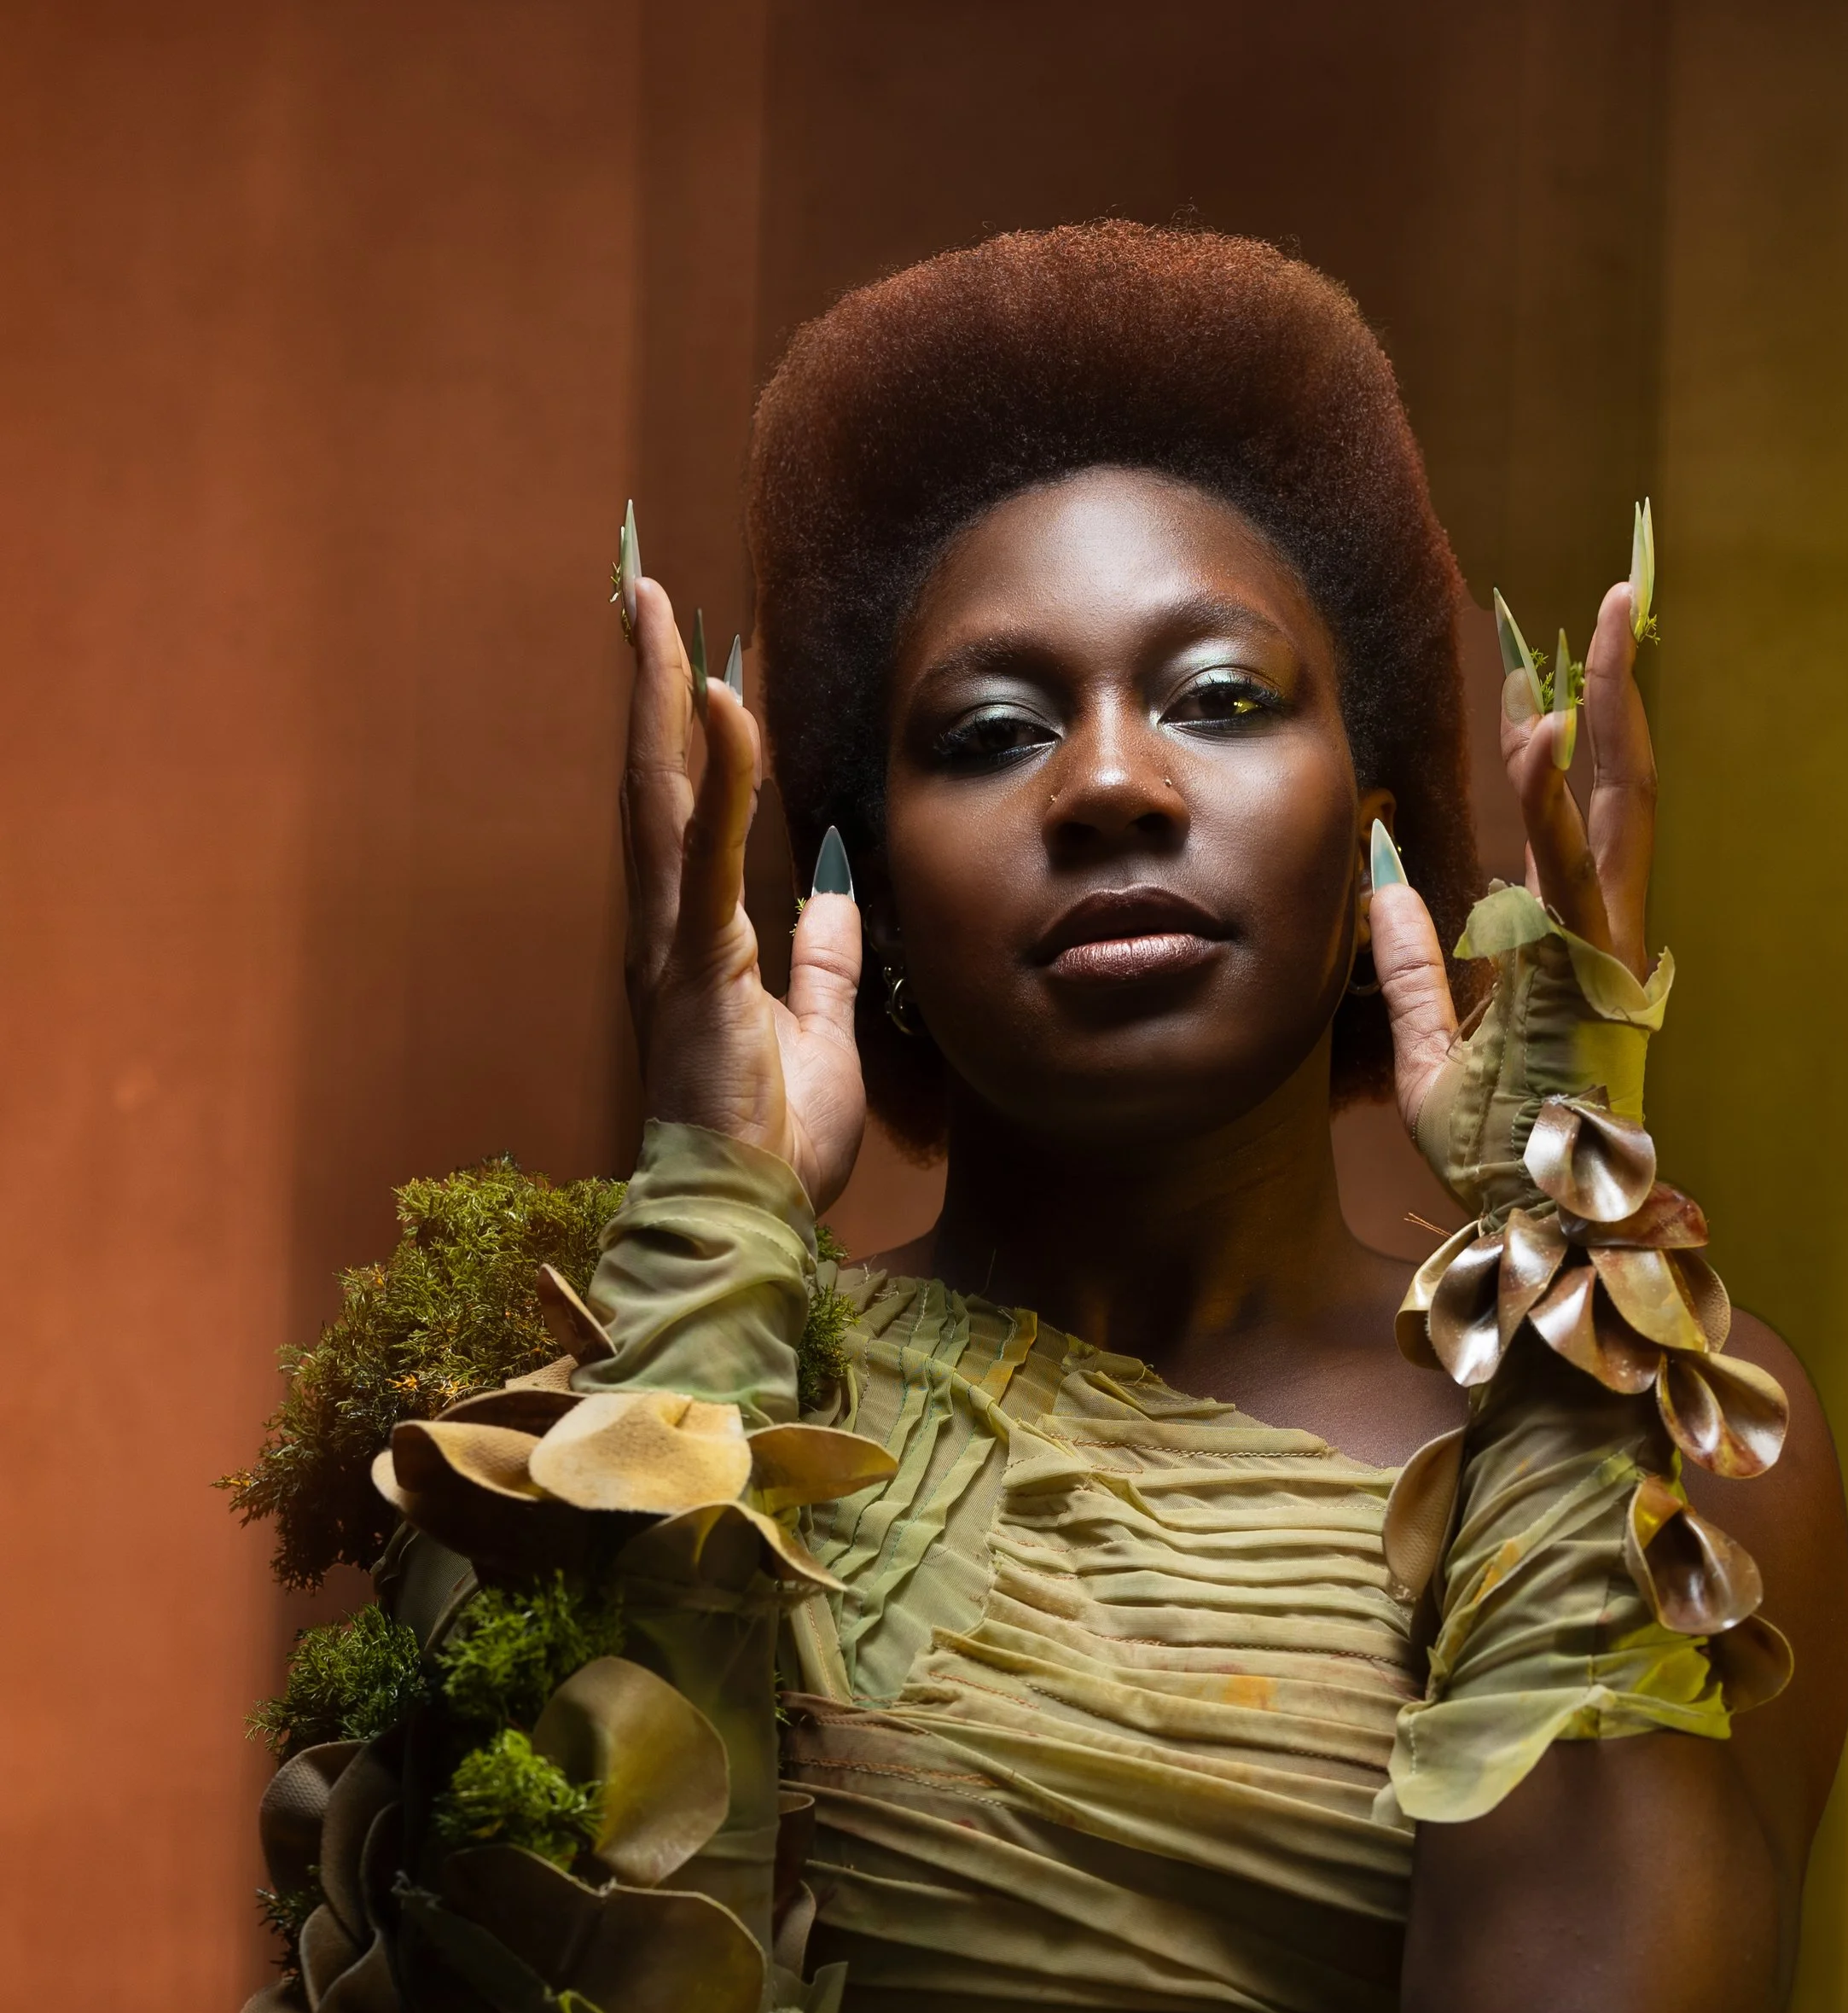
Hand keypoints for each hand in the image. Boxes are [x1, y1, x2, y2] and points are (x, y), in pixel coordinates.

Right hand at [620, 572, 866, 1211]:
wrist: (748, 1218)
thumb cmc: (773, 1146)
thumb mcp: (821, 1035)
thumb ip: (822, 962)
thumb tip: (830, 893)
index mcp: (700, 944)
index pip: (690, 812)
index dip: (691, 729)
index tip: (698, 650)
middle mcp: (671, 931)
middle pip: (655, 779)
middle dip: (651, 681)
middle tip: (645, 587)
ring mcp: (676, 945)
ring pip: (661, 794)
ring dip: (664, 695)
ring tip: (661, 608)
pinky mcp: (699, 964)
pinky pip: (708, 851)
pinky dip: (717, 773)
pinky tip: (724, 703)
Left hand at [1365, 577, 1657, 1149]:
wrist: (1528, 1236)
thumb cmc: (1491, 1159)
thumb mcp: (1425, 1052)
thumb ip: (1411, 964)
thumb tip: (1381, 878)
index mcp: (1566, 949)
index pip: (1565, 823)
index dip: (1554, 745)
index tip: (1531, 674)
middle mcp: (1601, 939)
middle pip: (1616, 791)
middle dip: (1618, 695)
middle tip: (1614, 599)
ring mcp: (1608, 956)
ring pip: (1613, 811)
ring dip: (1608, 714)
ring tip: (1600, 623)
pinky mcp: (1597, 982)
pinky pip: (1577, 875)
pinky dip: (1555, 803)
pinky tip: (1540, 735)